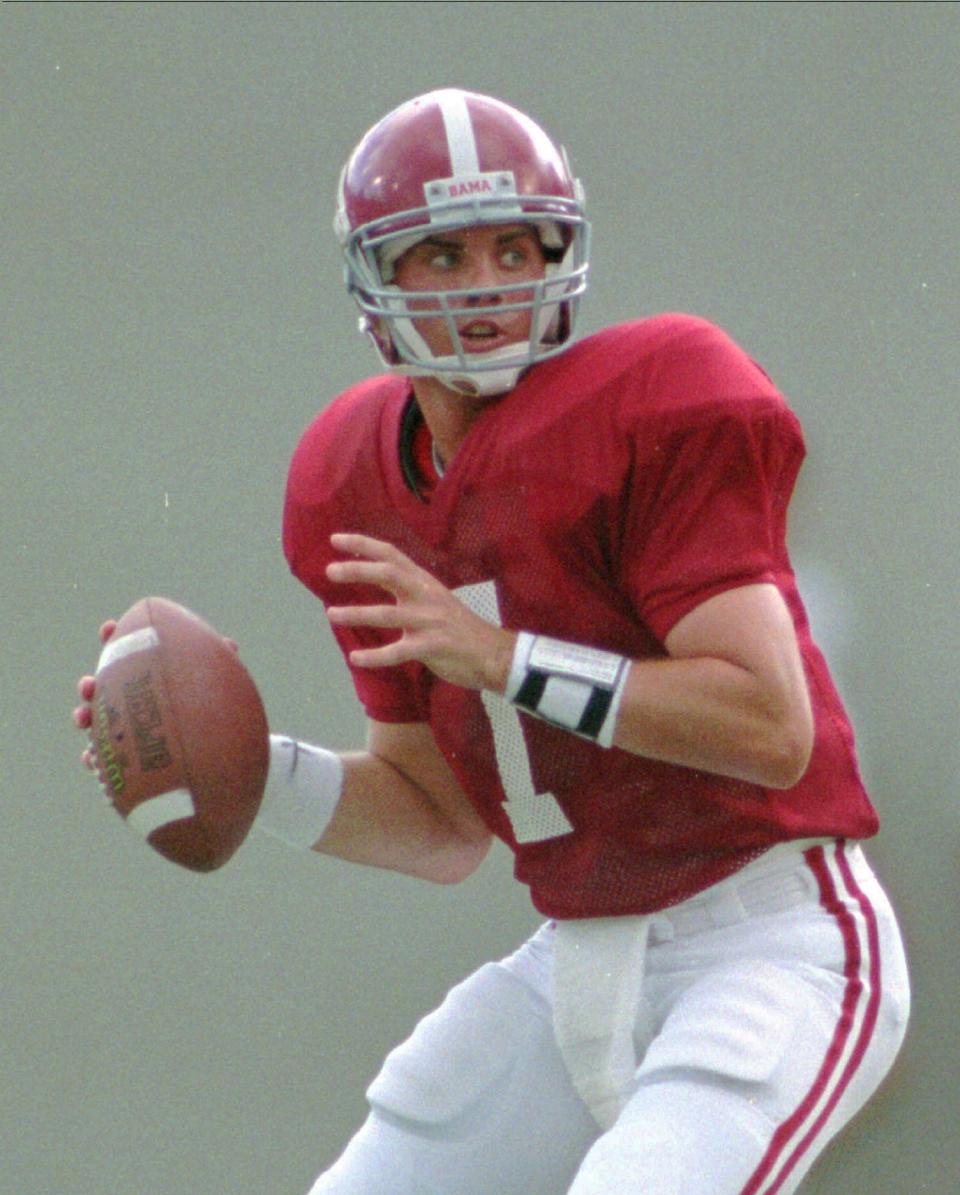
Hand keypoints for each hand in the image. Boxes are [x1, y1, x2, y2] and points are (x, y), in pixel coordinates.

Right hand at [72, 619, 239, 770]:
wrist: (216, 764)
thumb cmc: (214, 721)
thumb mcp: (216, 693)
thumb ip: (218, 671)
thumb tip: (230, 645)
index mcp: (149, 683)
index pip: (127, 658)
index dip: (115, 640)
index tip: (109, 628)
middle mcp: (133, 707)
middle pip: (102, 692)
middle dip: (90, 685)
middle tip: (89, 684)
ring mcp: (125, 735)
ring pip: (95, 725)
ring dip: (84, 717)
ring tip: (83, 717)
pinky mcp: (124, 766)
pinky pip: (102, 764)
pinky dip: (92, 759)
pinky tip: (90, 757)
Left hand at [325, 533, 514, 691]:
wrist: (493, 653)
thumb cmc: (457, 626)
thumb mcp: (434, 599)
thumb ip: (408, 589)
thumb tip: (376, 575)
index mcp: (424, 582)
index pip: (392, 555)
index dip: (364, 545)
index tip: (336, 539)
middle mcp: (426, 596)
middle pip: (389, 575)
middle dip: (359, 570)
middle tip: (330, 570)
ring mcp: (430, 621)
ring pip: (389, 614)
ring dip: (357, 614)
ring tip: (331, 614)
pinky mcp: (433, 647)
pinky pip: (399, 652)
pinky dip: (376, 656)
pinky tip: (356, 658)